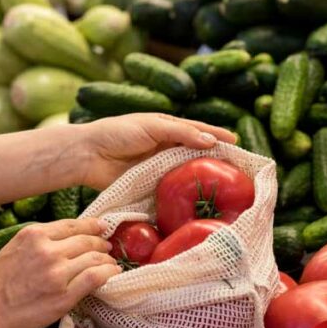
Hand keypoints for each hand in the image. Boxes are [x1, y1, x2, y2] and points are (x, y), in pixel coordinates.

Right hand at [0, 219, 118, 327]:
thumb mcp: (14, 249)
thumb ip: (39, 241)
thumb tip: (67, 239)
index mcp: (34, 235)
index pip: (72, 225)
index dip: (92, 225)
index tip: (101, 227)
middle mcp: (48, 250)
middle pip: (86, 240)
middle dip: (101, 242)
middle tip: (107, 247)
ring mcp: (58, 273)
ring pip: (94, 258)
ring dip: (106, 259)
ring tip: (110, 263)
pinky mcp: (65, 295)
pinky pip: (95, 278)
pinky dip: (108, 273)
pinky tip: (112, 274)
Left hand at [76, 113, 236, 189]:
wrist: (89, 155)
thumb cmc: (118, 133)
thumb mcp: (152, 126)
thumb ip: (181, 133)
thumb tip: (211, 141)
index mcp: (167, 128)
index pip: (198, 131)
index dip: (217, 136)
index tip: (236, 143)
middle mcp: (166, 148)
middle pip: (196, 154)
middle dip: (215, 160)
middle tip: (237, 169)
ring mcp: (159, 168)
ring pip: (186, 172)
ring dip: (202, 178)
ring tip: (225, 186)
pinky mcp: (151, 185)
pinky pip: (172, 189)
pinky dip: (185, 193)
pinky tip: (199, 201)